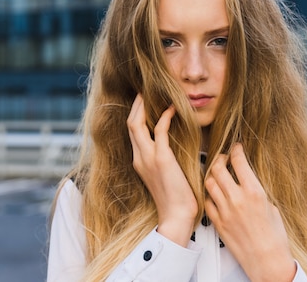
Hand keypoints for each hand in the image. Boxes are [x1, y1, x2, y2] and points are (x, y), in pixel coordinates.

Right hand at [127, 94, 197, 245]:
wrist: (176, 216)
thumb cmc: (176, 198)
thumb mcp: (164, 175)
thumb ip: (163, 160)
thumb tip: (172, 148)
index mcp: (139, 161)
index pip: (132, 132)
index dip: (137, 114)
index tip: (144, 102)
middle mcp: (139, 157)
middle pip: (130, 123)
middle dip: (137, 105)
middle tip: (145, 91)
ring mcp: (148, 157)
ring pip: (137, 123)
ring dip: (145, 106)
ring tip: (155, 93)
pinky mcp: (161, 158)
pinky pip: (159, 130)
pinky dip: (165, 116)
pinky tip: (173, 109)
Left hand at [204, 143, 296, 281]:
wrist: (267, 260)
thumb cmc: (274, 236)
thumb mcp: (271, 206)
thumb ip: (256, 190)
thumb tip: (248, 180)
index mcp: (254, 192)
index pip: (238, 161)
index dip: (236, 151)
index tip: (236, 148)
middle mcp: (237, 199)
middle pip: (218, 168)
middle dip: (220, 159)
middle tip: (223, 158)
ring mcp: (225, 211)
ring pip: (209, 183)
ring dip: (212, 175)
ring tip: (217, 174)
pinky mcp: (218, 223)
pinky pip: (207, 202)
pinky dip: (209, 195)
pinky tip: (215, 194)